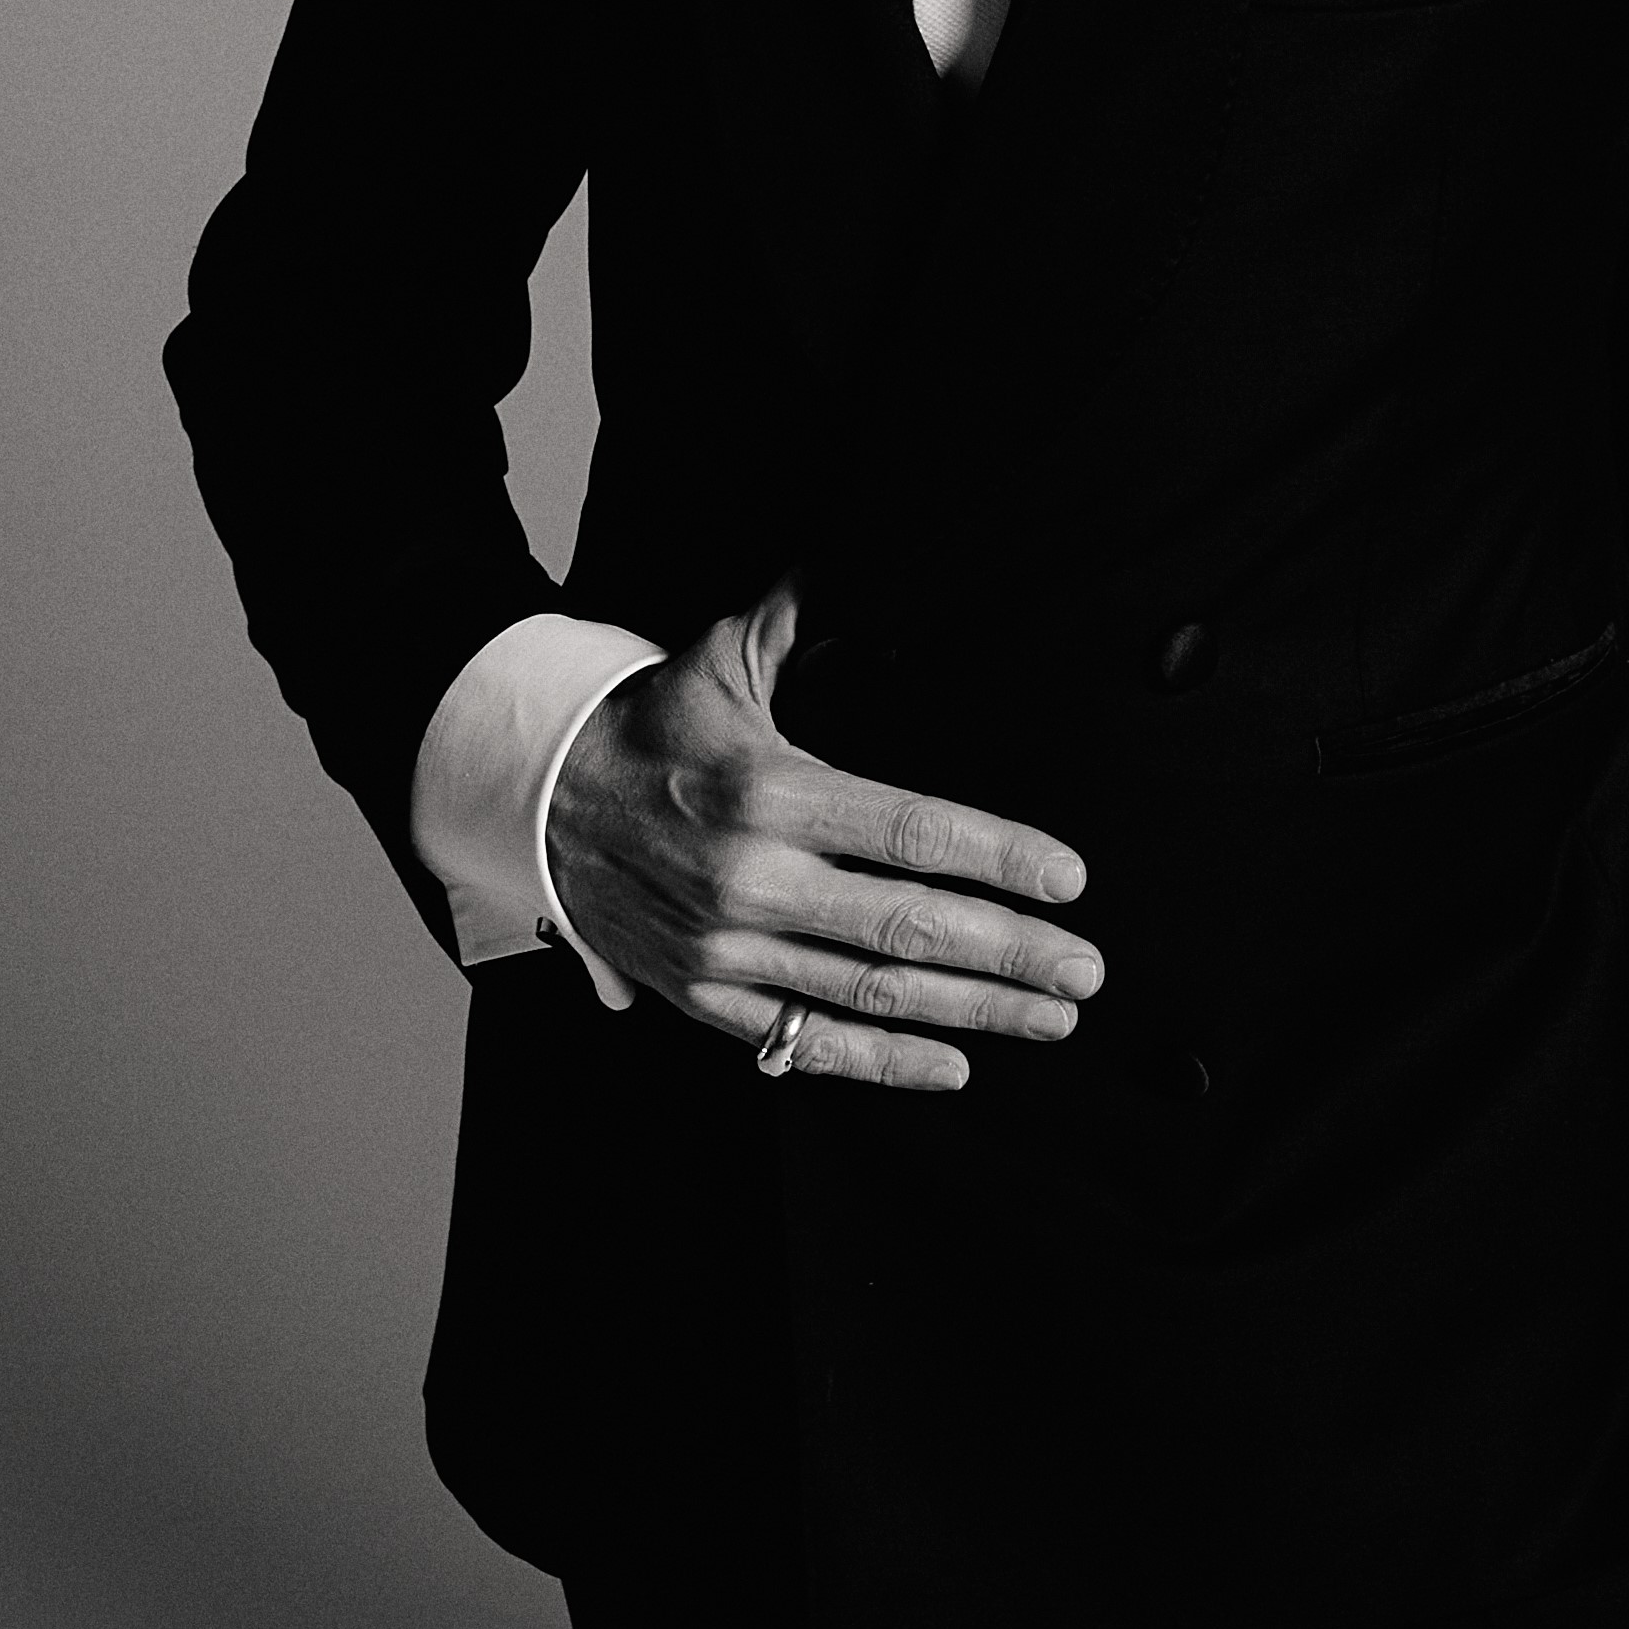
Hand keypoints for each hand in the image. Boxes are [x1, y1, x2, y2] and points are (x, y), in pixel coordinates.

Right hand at [538, 578, 1102, 1093]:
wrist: (543, 803)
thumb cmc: (652, 730)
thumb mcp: (721, 659)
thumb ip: (799, 617)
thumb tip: (854, 562)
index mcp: (771, 794)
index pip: (912, 832)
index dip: (1000, 858)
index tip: (1068, 879)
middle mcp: (752, 879)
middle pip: (910, 927)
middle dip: (1013, 953)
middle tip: (1085, 969)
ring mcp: (729, 947)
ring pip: (872, 994)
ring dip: (975, 1012)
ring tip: (1050, 1017)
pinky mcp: (705, 996)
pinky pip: (805, 1043)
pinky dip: (883, 1062)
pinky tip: (954, 1066)